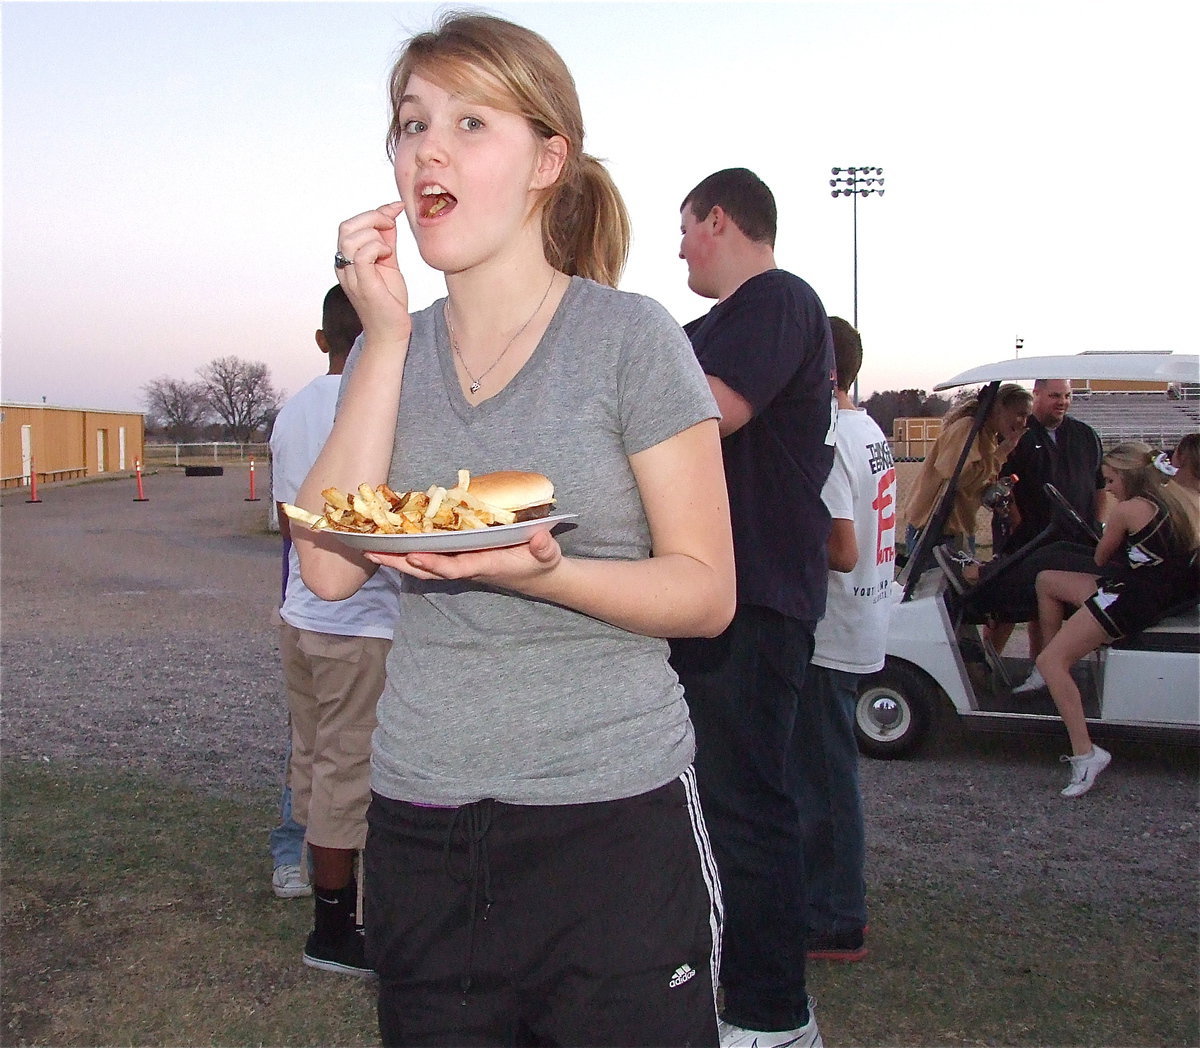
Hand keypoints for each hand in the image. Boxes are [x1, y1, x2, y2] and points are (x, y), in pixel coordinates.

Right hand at [336, 202, 410, 343]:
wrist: (391, 332)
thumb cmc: (389, 301)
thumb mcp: (389, 262)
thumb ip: (387, 239)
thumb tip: (391, 212)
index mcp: (346, 260)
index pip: (349, 225)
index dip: (373, 212)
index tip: (396, 209)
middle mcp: (343, 267)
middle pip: (346, 227)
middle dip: (373, 218)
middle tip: (392, 225)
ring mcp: (351, 277)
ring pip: (351, 238)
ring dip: (375, 235)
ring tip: (389, 249)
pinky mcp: (363, 286)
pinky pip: (361, 256)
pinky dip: (377, 248)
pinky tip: (388, 255)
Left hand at [364, 527, 562, 587]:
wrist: (540, 576)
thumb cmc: (542, 563)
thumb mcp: (548, 555)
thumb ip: (544, 548)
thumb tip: (541, 539)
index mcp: (486, 566)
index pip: (456, 568)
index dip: (435, 564)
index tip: (414, 556)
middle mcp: (468, 567)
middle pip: (429, 570)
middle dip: (401, 563)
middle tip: (372, 554)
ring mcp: (463, 564)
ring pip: (426, 565)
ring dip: (399, 558)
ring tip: (371, 549)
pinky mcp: (461, 558)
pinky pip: (432, 557)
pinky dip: (411, 551)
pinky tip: (393, 543)